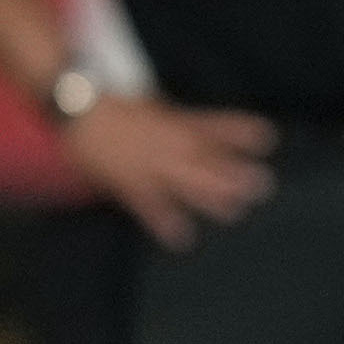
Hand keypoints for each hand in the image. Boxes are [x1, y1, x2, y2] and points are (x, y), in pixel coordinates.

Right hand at [60, 94, 274, 248]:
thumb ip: (177, 120)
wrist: (76, 105)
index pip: (212, 125)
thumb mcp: (152, 105)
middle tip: (263, 184)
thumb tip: (201, 132)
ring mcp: (147, 163)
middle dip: (233, 172)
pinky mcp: (126, 181)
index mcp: (172, 122)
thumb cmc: (113, 104)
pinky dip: (164, 221)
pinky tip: (183, 238)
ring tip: (236, 211)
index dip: (239, 131)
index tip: (268, 136)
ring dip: (210, 196)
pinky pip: (147, 204)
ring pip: (183, 181)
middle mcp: (165, 143)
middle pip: (204, 159)